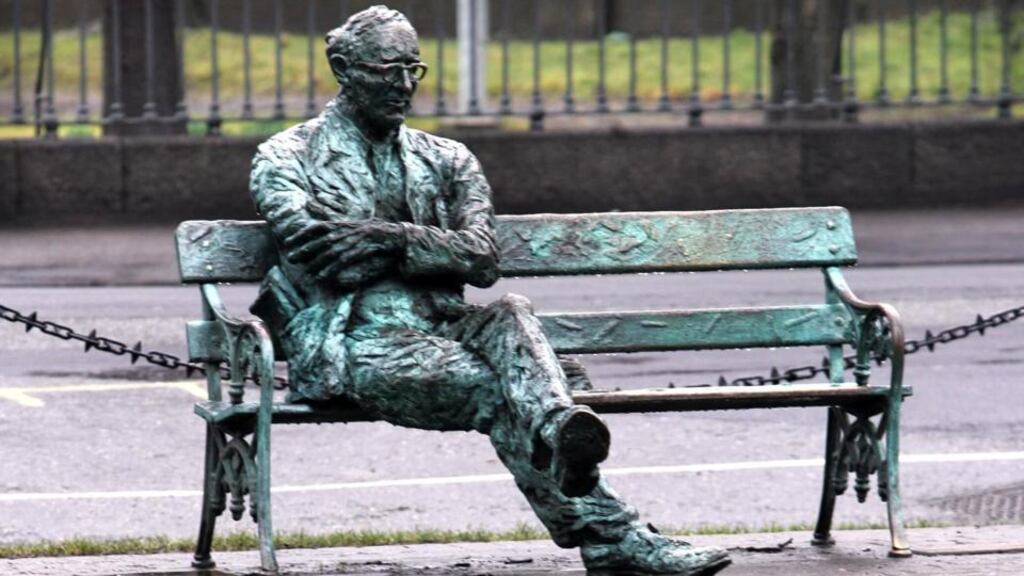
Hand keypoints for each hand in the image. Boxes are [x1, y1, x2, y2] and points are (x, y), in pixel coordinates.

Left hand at [284, 220, 405, 279]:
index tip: (288, 241)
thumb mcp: (358, 229)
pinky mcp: (364, 250)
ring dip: (317, 262)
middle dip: (305, 249)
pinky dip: (332, 269)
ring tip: (306, 272)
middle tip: (291, 258)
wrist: (399, 237)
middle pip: (322, 240)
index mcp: (345, 224)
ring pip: (331, 251)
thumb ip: (342, 233)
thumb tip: (326, 240)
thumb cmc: (378, 235)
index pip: (318, 226)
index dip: (302, 233)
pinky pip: (344, 260)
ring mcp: (356, 240)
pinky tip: (322, 277)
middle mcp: (348, 230)